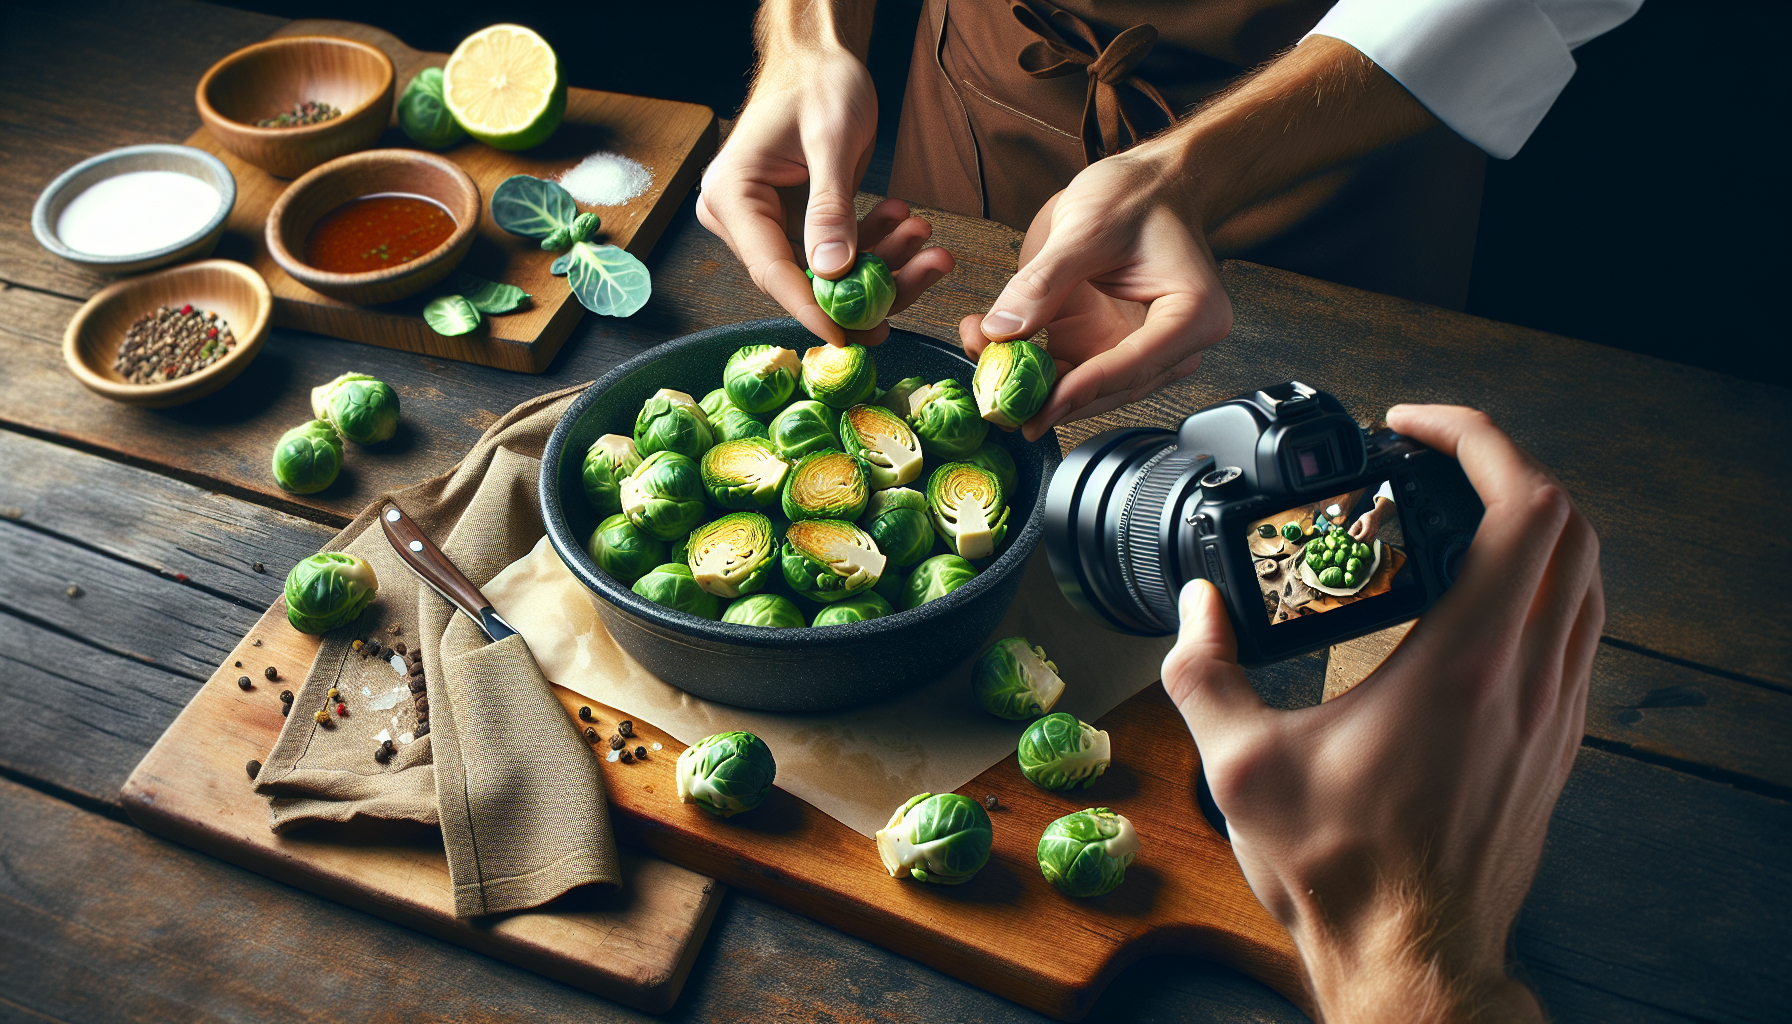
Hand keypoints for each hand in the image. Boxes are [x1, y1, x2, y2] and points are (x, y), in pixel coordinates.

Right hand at [696, 41, 952, 345]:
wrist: (820, 56)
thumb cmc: (817, 82)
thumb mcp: (830, 142)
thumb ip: (830, 207)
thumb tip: (831, 272)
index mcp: (731, 197)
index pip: (771, 270)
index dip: (812, 307)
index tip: (850, 336)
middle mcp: (741, 217)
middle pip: (803, 278)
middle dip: (867, 283)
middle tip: (924, 273)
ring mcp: (768, 223)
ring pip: (827, 272)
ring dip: (882, 262)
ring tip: (926, 238)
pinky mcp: (796, 223)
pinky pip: (838, 253)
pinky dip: (876, 245)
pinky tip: (908, 224)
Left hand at [959, 146, 1231, 440]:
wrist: (1145, 182)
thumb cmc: (1138, 194)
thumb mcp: (1086, 226)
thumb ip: (1043, 282)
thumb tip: (1000, 330)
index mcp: (1192, 314)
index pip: (1135, 365)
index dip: (1084, 389)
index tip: (1043, 406)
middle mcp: (1173, 342)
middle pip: (1110, 390)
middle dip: (1051, 398)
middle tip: (1000, 403)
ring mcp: (1138, 348)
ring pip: (1085, 390)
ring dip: (1034, 386)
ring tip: (985, 366)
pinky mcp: (1105, 345)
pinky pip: (1067, 370)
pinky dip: (1030, 368)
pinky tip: (993, 351)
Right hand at [1162, 405, 1602, 1020]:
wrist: (1412, 959)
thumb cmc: (1342, 872)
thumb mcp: (1240, 765)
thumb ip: (1203, 670)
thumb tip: (1192, 609)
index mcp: (1462, 663)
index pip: (1523, 506)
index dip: (1476, 440)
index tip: (1413, 429)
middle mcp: (1526, 677)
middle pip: (1569, 524)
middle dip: (1505, 466)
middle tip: (1429, 461)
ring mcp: (1551, 712)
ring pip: (1587, 577)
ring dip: (1533, 524)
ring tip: (1454, 516)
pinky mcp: (1553, 745)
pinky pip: (1578, 632)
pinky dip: (1542, 584)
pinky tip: (1477, 601)